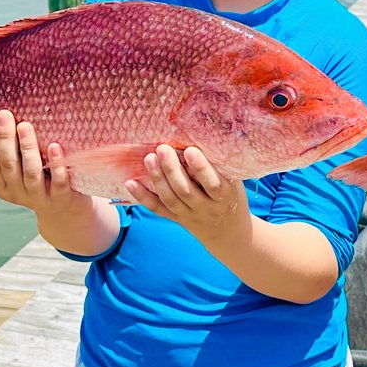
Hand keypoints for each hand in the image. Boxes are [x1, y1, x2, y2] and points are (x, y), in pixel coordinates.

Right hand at [0, 110, 82, 213]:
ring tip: (25, 126)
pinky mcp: (61, 198)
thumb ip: (11, 155)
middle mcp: (18, 193)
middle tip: (5, 115)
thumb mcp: (20, 173)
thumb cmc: (40, 182)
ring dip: (28, 148)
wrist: (66, 213)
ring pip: (31, 173)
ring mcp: (40, 198)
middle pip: (9, 165)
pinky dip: (56, 164)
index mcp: (3, 187)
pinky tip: (54, 146)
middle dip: (5, 138)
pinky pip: (58, 181)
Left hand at [127, 144, 249, 242]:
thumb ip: (223, 165)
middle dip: (172, 170)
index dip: (201, 168)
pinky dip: (142, 196)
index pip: (213, 184)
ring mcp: (189, 215)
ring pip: (170, 199)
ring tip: (149, 158)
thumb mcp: (235, 183)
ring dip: (157, 178)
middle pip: (186, 191)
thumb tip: (208, 134)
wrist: (227, 232)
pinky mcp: (176, 218)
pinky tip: (131, 182)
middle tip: (163, 149)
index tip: (190, 150)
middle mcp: (206, 208)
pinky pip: (157, 209)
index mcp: (224, 197)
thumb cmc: (232, 198)